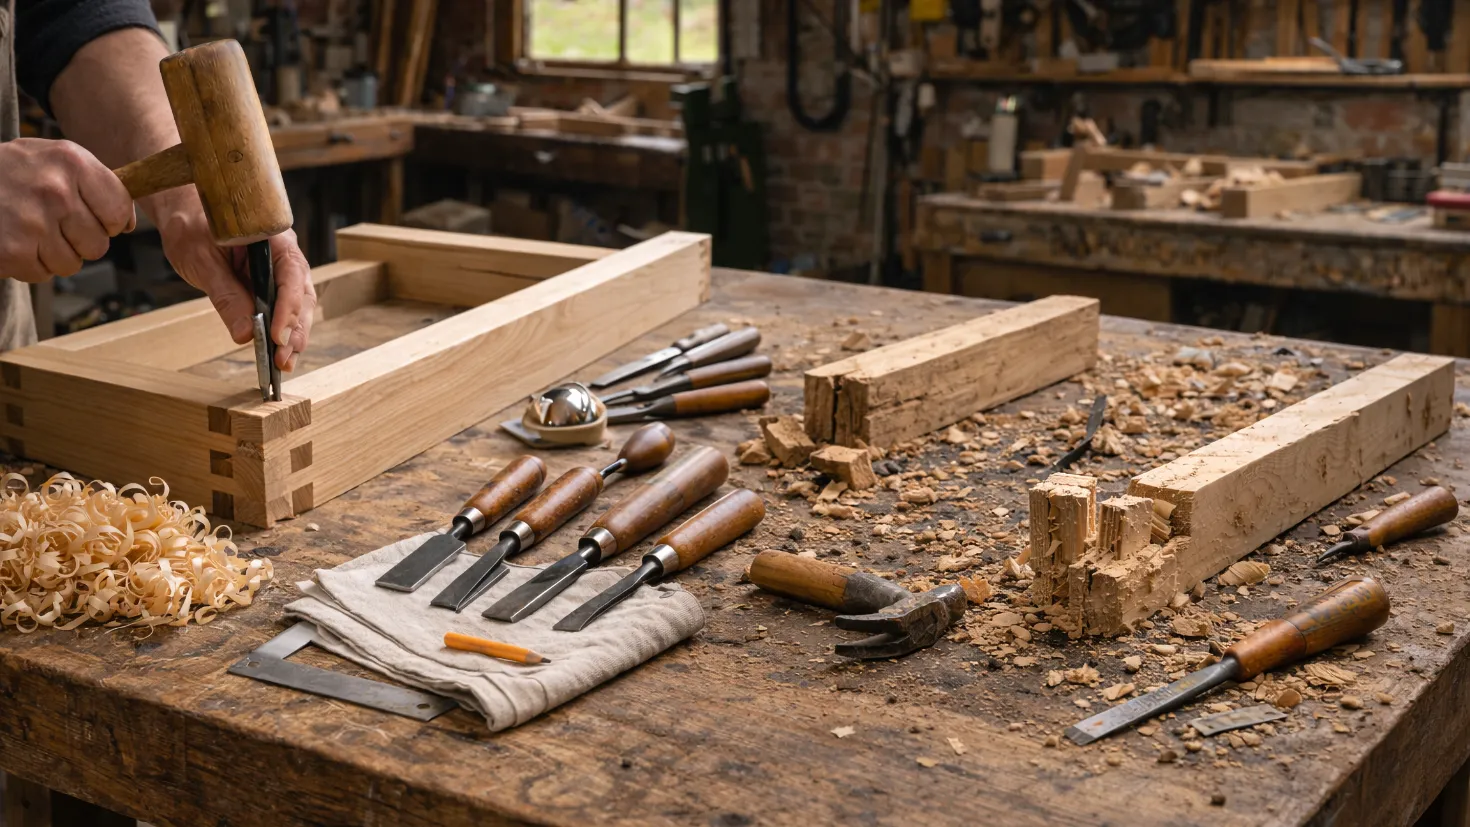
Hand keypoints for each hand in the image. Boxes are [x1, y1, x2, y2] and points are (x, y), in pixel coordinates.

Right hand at [0, 139, 134, 280]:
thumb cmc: (14, 171)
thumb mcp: (56, 159)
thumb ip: (98, 184)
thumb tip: (129, 225)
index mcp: (72, 162)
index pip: (119, 211)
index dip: (109, 220)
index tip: (91, 214)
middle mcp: (55, 191)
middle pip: (98, 245)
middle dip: (79, 240)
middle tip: (51, 222)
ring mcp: (32, 222)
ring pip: (71, 264)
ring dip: (53, 254)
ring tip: (29, 229)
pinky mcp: (13, 250)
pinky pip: (42, 274)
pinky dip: (29, 264)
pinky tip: (14, 239)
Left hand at [150, 188, 315, 371]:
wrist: (183, 211)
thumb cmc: (191, 226)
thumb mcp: (201, 260)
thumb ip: (226, 296)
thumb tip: (245, 335)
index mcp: (272, 236)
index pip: (291, 274)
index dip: (288, 308)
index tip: (277, 336)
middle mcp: (284, 253)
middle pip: (302, 294)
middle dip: (295, 329)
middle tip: (284, 358)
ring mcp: (279, 269)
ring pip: (298, 304)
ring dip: (293, 334)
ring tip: (284, 362)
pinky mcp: (270, 283)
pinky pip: (282, 307)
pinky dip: (282, 330)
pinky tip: (278, 351)